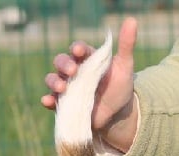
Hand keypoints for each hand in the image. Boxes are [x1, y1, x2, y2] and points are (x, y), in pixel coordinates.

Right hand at [41, 17, 138, 152]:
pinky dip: (48, 100)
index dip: (77, 49)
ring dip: (54, 81)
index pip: (78, 49)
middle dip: (64, 64)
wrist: (119, 111)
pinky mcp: (65, 103)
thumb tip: (132, 21)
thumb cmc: (119, 85)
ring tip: (62, 87)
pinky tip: (47, 101)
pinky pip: (52, 100)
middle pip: (61, 61)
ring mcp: (67, 86)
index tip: (80, 51)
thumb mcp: (125, 66)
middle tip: (73, 71)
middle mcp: (73, 70)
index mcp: (86, 58)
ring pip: (52, 79)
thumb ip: (126, 45)